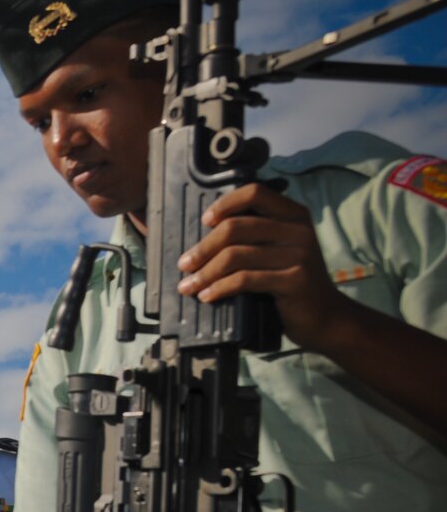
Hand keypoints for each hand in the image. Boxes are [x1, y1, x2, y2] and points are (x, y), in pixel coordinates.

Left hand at [177, 181, 352, 350]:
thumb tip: (204, 238)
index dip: (225, 204)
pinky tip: (207, 296)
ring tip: (188, 286)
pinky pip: (245, 280)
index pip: (254, 193)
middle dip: (202, 248)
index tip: (205, 221)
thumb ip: (254, 236)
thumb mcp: (278, 251)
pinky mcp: (294, 280)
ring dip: (204, 273)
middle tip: (184, 265)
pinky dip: (219, 288)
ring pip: (235, 256)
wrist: (327, 317)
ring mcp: (299, 254)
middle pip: (236, 228)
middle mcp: (298, 230)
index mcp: (294, 215)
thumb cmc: (291, 283)